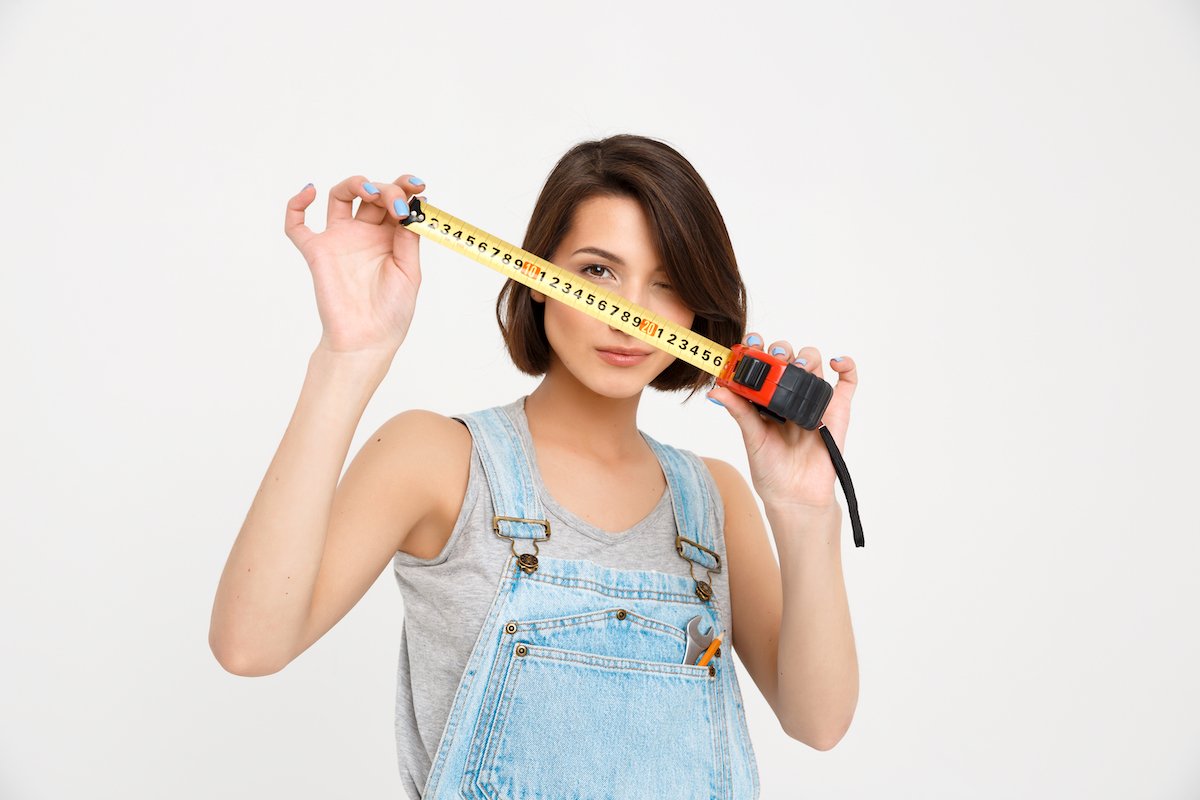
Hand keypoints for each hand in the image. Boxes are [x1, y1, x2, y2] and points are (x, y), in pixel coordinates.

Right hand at [284, 174, 427, 355]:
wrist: (367, 340)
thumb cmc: (391, 312)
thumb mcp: (410, 272)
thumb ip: (407, 240)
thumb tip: (410, 208)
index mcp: (390, 237)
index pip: (395, 201)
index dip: (405, 187)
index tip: (418, 186)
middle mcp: (365, 234)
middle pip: (371, 194)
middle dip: (387, 190)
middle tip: (398, 205)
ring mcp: (340, 240)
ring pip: (340, 196)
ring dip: (356, 184)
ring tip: (371, 193)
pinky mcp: (317, 251)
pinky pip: (296, 224)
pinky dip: (296, 204)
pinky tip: (309, 191)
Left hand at [706, 333, 857, 510]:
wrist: (795, 495)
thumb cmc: (770, 469)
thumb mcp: (751, 437)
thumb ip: (739, 411)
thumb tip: (716, 390)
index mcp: (766, 396)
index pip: (762, 363)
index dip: (757, 348)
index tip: (750, 342)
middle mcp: (789, 393)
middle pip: (789, 357)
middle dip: (782, 350)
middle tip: (776, 358)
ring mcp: (814, 400)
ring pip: (814, 364)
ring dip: (807, 357)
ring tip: (798, 367)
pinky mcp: (837, 411)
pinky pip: (847, 382)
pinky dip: (846, 366)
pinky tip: (835, 363)